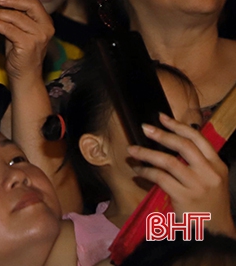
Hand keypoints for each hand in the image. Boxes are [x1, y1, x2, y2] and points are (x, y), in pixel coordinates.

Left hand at [0, 0, 53, 83]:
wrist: (24, 75)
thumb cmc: (20, 52)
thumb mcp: (19, 30)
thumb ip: (15, 16)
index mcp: (45, 21)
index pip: (33, 0)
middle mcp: (46, 27)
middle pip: (29, 5)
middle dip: (10, 0)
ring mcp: (38, 36)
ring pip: (15, 17)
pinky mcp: (28, 44)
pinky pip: (8, 29)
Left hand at [128, 114, 235, 236]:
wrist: (216, 232)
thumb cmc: (210, 204)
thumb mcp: (212, 180)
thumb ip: (198, 162)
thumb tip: (172, 141)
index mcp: (218, 165)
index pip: (198, 139)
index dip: (178, 126)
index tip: (162, 117)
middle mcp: (210, 173)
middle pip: (183, 146)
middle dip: (162, 134)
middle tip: (144, 128)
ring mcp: (197, 185)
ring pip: (168, 161)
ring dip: (146, 154)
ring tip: (132, 150)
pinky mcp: (184, 197)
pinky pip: (160, 178)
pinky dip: (146, 172)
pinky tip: (138, 171)